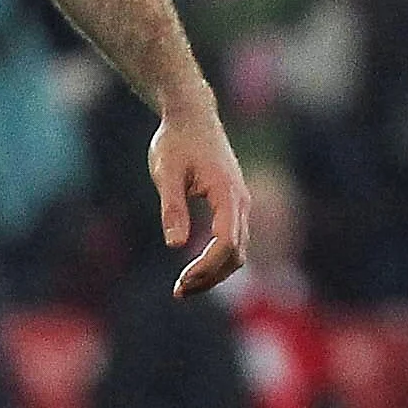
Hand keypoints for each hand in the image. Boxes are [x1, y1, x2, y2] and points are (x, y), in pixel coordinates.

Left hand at [148, 99, 250, 296]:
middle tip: (179, 291)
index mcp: (227, 193)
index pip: (226, 243)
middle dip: (210, 277)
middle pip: (237, 254)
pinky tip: (194, 269)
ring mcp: (240, 203)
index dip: (206, 267)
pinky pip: (233, 241)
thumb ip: (172, 207)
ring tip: (184, 286)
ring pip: (238, 251)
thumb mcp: (166, 171)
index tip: (181, 281)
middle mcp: (241, 201)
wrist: (192, 115)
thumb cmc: (177, 140)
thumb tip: (175, 245)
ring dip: (215, 273)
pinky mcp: (234, 204)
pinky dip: (217, 260)